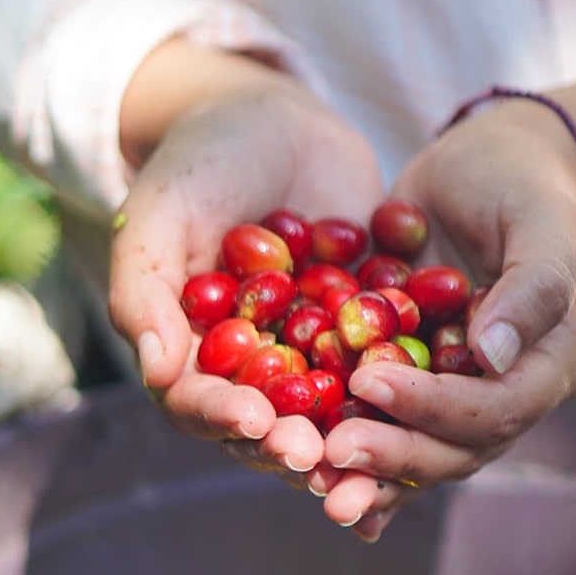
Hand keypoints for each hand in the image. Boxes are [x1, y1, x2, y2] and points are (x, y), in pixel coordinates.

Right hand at [108, 43, 383, 479]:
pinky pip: (388, 362)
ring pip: (332, 410)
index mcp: (196, 353)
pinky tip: (430, 396)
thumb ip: (145, 290)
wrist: (278, 120)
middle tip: (314, 454)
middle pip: (269, 423)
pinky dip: (406, 382)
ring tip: (371, 445)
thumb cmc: (202, 164)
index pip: (200, 401)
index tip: (252, 419)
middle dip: (289, 442)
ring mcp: (316, 353)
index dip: (222, 416)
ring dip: (349, 434)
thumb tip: (156, 370)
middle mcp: (257, 366)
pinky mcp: (368, 329)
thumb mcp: (162, 215)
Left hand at [317, 54, 575, 542]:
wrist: (494, 165)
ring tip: (314, 485)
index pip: (497, 408)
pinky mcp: (422, 379)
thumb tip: (489, 356)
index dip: (434, 407)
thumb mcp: (540, 220)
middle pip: (456, 449)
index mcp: (550, 363)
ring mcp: (463, 391)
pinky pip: (392, 427)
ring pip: (421, 452)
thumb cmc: (524, 182)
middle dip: (394, 457)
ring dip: (370, 473)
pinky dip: (360, 457)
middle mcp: (509, 392)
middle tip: (330, 454)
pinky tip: (314, 483)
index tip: (368, 382)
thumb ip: (530, 286)